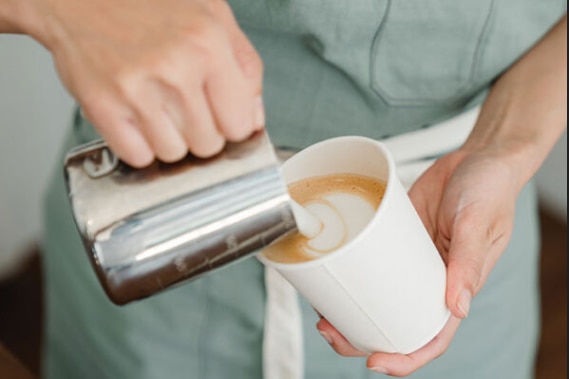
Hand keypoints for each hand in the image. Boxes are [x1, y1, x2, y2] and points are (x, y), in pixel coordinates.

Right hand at [30, 0, 263, 166]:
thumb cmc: (147, 2)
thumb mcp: (213, 15)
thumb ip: (245, 67)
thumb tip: (254, 119)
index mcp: (209, 44)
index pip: (241, 125)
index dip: (231, 124)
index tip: (220, 115)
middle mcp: (175, 68)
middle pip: (208, 145)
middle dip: (200, 131)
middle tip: (183, 105)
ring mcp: (136, 90)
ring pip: (174, 154)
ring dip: (169, 139)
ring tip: (157, 106)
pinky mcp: (102, 107)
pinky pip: (138, 156)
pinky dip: (139, 144)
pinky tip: (137, 117)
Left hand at [316, 146, 520, 375]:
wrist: (474, 158)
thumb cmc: (489, 190)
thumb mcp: (479, 223)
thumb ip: (469, 263)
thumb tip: (458, 308)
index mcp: (456, 287)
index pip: (432, 336)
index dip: (405, 357)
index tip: (376, 363)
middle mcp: (429, 279)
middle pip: (394, 322)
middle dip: (361, 337)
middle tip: (330, 332)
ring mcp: (408, 261)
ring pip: (377, 297)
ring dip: (349, 310)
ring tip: (321, 312)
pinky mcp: (392, 239)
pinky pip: (369, 263)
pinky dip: (350, 273)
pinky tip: (330, 275)